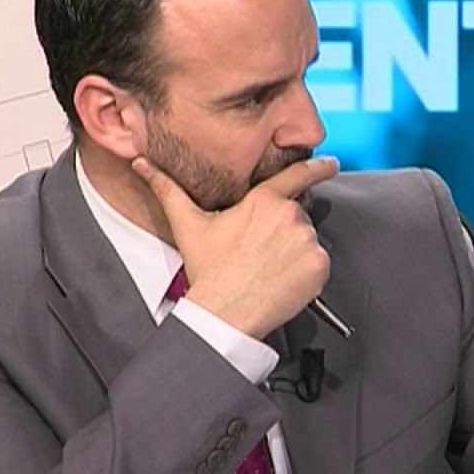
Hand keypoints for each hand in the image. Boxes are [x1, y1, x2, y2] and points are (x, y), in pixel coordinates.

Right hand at [132, 155, 339, 338]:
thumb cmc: (209, 270)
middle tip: (263, 250)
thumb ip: (167, 189)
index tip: (331, 162)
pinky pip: (319, 263)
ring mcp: (307, 240)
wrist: (225, 311)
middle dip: (286, 227)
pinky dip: (306, 271)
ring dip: (295, 250)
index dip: (318, 166)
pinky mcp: (318, 265)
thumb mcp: (188, 224)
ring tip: (269, 268)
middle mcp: (290, 215)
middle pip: (299, 213)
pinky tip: (282, 279)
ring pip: (308, 239)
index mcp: (264, 200)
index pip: (299, 174)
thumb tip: (142, 164)